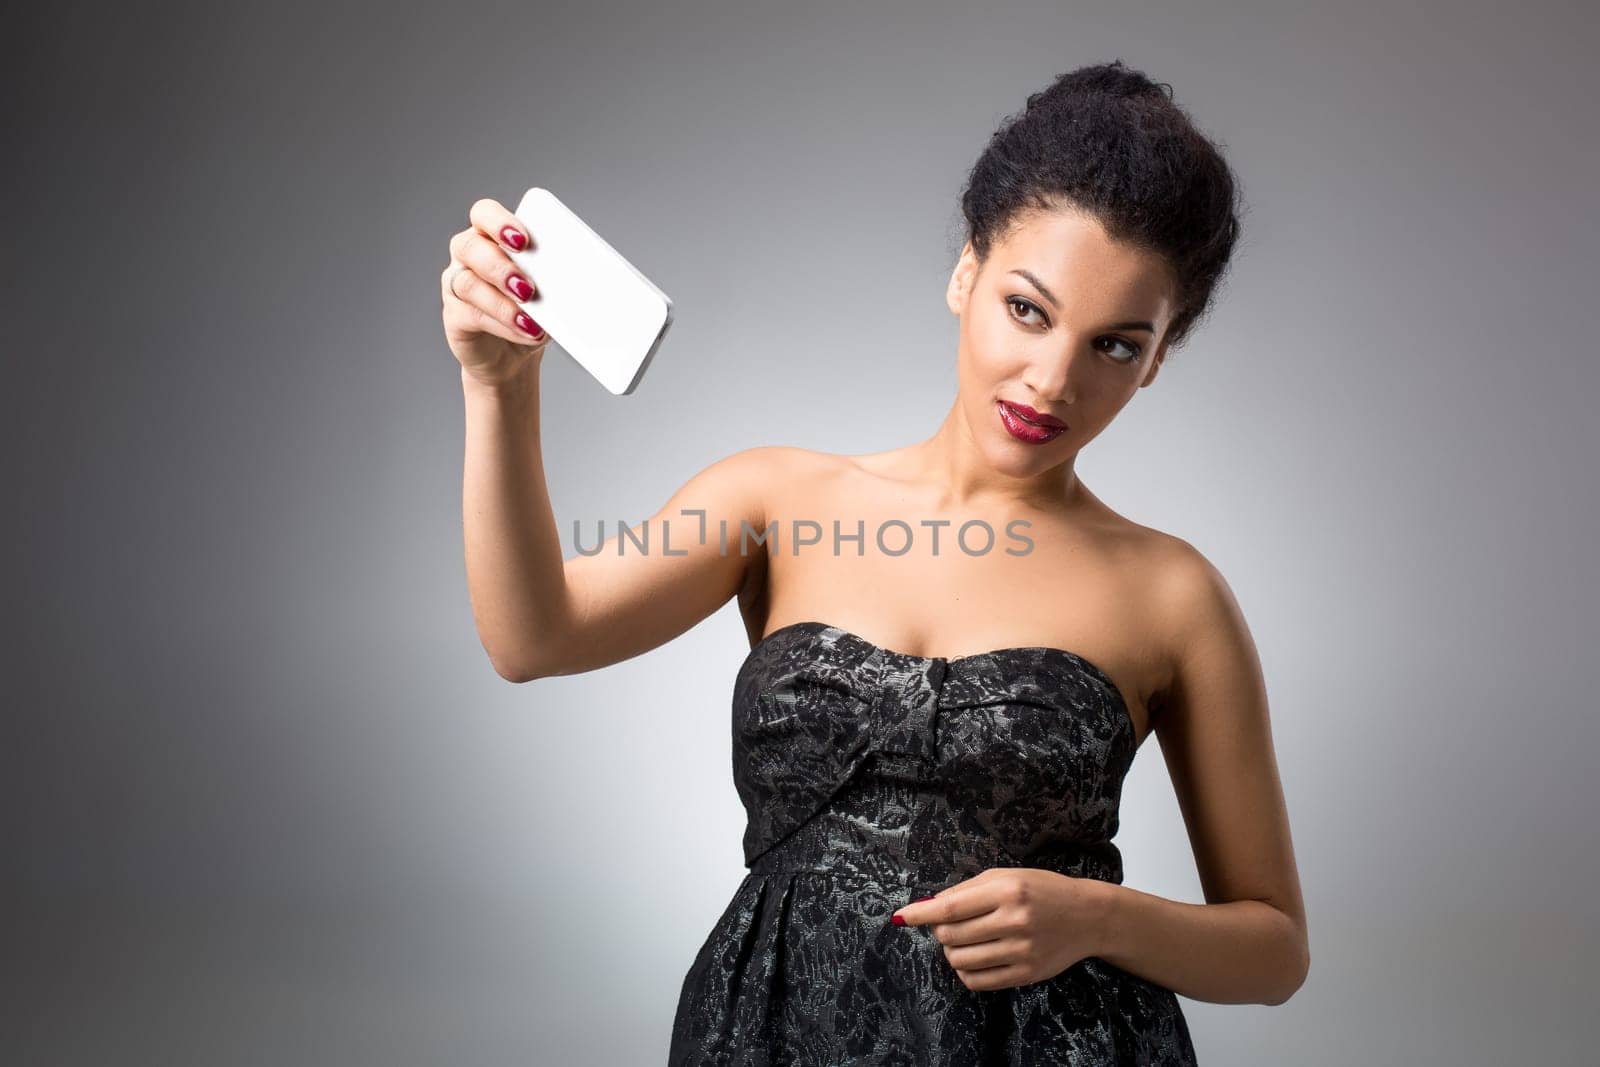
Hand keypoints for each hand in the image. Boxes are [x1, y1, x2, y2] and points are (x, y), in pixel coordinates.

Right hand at [440, 197, 550, 385]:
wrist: (514, 355)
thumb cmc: (533, 311)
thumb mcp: (551, 290)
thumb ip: (557, 276)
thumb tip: (584, 278)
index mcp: (492, 237)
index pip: (484, 214)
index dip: (499, 222)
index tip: (524, 240)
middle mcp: (469, 256)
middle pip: (469, 246)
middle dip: (499, 265)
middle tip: (528, 287)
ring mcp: (457, 286)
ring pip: (468, 283)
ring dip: (502, 302)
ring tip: (530, 317)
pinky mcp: (455, 317)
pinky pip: (471, 315)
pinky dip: (502, 324)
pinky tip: (524, 331)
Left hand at [892, 867, 1110, 991]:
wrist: (1087, 917)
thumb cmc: (1042, 890)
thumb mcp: (1006, 876)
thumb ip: (967, 890)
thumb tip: (929, 904)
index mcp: (1006, 891)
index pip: (951, 907)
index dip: (921, 914)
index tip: (901, 916)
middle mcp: (1014, 921)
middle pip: (951, 935)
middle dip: (940, 931)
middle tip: (949, 924)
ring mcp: (1021, 950)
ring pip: (961, 960)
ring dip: (951, 951)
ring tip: (962, 941)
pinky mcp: (1026, 973)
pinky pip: (978, 981)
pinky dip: (965, 971)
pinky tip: (972, 958)